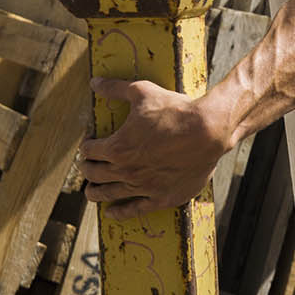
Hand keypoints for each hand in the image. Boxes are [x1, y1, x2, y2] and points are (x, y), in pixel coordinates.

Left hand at [79, 77, 230, 217]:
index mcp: (117, 147)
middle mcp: (126, 171)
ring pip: (109, 194)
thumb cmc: (175, 111)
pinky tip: (112, 212)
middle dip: (87, 169)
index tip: (89, 144)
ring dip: (95, 192)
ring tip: (91, 191)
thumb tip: (94, 82)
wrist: (207, 132)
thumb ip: (115, 88)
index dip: (86, 146)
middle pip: (94, 174)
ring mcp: (143, 187)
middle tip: (87, 166)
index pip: (89, 151)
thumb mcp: (142, 92)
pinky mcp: (161, 198)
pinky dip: (120, 212)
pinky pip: (135, 210)